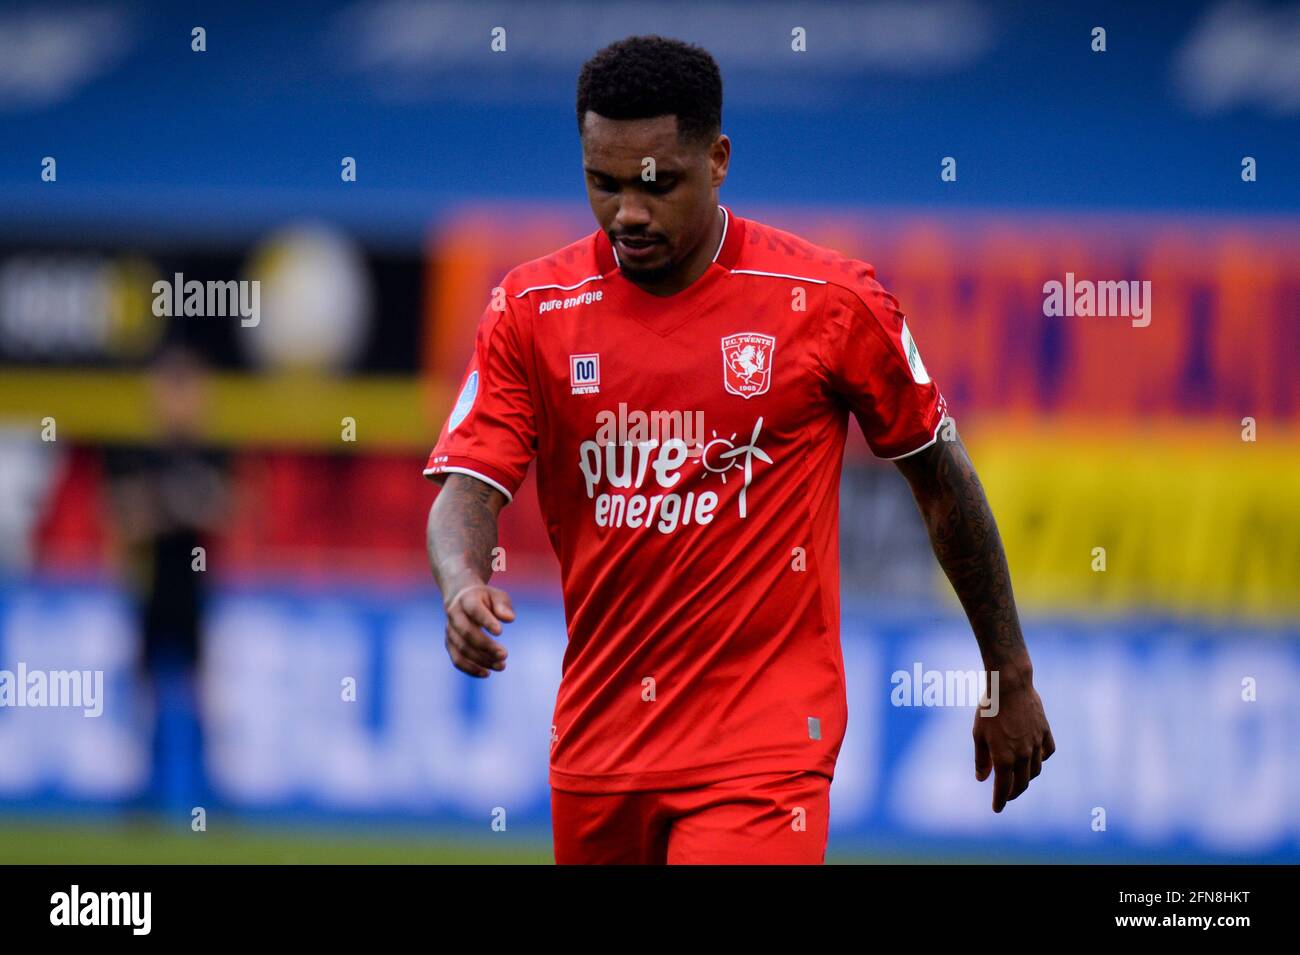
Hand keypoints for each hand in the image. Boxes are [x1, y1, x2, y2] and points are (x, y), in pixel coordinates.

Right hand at [442, 582, 514, 677]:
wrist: (461, 597)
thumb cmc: (485, 598)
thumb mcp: (497, 596)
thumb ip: (503, 606)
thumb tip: (510, 619)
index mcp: (467, 599)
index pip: (474, 610)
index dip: (486, 621)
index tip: (500, 632)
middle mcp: (454, 615)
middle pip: (467, 632)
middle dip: (486, 646)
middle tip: (504, 655)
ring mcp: (450, 630)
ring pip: (462, 648)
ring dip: (481, 660)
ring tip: (501, 666)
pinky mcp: (449, 643)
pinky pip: (457, 659)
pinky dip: (470, 668)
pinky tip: (487, 673)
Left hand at [973, 672, 1054, 811]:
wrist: (1010, 685)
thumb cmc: (989, 709)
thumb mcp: (978, 735)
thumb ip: (981, 759)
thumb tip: (981, 779)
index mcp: (1004, 757)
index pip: (1003, 787)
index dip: (1000, 800)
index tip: (997, 808)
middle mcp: (1023, 755)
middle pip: (1022, 783)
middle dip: (1013, 793)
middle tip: (1007, 796)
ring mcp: (1036, 744)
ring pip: (1036, 770)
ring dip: (1027, 778)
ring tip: (1018, 778)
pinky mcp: (1044, 732)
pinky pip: (1047, 752)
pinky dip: (1042, 759)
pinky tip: (1036, 758)